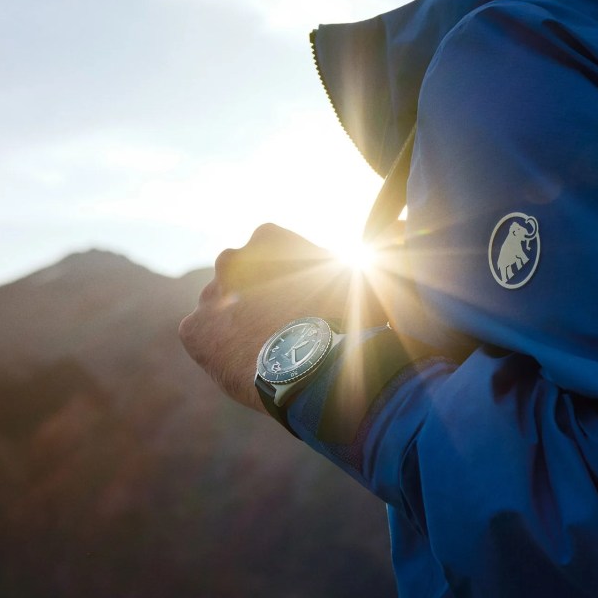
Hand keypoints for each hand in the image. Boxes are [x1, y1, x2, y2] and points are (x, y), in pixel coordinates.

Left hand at [179, 223, 385, 410]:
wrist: (312, 369)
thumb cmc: (347, 319)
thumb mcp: (366, 278)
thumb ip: (379, 253)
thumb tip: (405, 229)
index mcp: (269, 238)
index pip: (275, 251)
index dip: (293, 278)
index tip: (308, 300)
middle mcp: (231, 258)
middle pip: (244, 277)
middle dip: (260, 296)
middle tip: (288, 326)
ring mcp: (209, 295)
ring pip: (223, 308)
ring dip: (240, 323)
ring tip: (270, 351)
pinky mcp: (192, 331)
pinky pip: (203, 339)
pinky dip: (220, 349)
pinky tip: (248, 363)